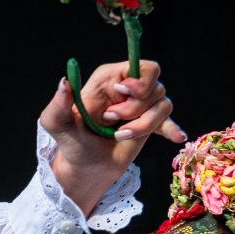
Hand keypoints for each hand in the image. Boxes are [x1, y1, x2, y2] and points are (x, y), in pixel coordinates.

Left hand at [38, 59, 184, 215]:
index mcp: (110, 78)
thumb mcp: (58, 123)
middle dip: (135, 108)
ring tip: (119, 135)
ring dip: (142, 125)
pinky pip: (169, 121)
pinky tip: (177, 137)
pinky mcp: (151, 124)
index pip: (142, 67)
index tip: (121, 93)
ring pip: (163, 106)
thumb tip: (64, 82)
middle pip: (155, 87)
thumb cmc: (70, 140)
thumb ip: (59, 103)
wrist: (85, 166)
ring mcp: (142, 106)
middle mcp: (129, 88)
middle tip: (110, 120)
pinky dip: (172, 129)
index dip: (139, 81)